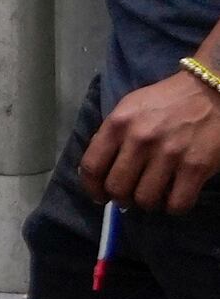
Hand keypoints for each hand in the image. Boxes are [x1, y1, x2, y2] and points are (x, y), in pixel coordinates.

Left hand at [86, 67, 219, 210]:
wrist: (209, 92)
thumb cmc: (166, 101)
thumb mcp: (129, 108)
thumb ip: (112, 135)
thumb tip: (98, 168)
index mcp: (118, 123)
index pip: (91, 166)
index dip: (92, 188)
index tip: (99, 195)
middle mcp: (140, 139)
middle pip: (117, 187)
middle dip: (121, 198)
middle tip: (130, 196)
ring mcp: (169, 154)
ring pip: (145, 199)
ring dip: (147, 203)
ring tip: (153, 195)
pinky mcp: (196, 167)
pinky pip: (177, 204)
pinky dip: (173, 207)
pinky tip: (174, 196)